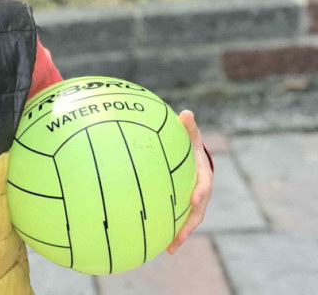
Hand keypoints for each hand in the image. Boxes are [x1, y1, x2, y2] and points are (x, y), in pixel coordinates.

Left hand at [167, 110, 212, 253]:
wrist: (194, 156)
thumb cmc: (189, 143)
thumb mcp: (190, 134)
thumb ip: (188, 127)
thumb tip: (186, 113)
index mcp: (203, 174)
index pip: (204, 185)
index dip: (200, 193)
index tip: (193, 201)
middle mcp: (201, 192)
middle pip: (198, 212)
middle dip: (190, 225)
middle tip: (179, 237)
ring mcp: (192, 201)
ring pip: (189, 220)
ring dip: (180, 234)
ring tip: (169, 248)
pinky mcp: (182, 206)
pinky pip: (177, 218)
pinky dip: (170, 230)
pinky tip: (158, 242)